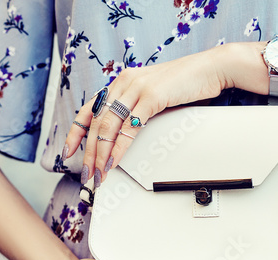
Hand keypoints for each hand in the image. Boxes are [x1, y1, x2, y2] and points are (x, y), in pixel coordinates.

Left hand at [63, 44, 238, 185]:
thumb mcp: (152, 93)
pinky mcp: (152, 96)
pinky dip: (120, 147)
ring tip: (99, 172)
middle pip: (96, 122)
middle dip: (89, 151)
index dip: (76, 131)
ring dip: (101, 153)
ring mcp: (137, 88)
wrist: (209, 68)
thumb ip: (136, 107)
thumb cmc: (183, 83)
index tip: (68, 151)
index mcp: (122, 82)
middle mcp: (124, 82)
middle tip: (87, 172)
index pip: (90, 108)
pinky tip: (115, 160)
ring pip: (109, 125)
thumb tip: (124, 133)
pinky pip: (130, 127)